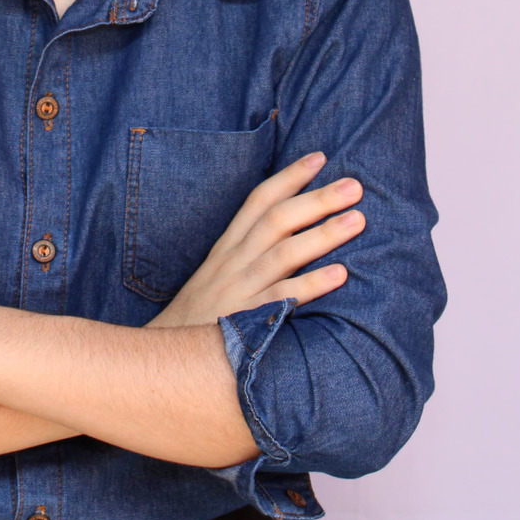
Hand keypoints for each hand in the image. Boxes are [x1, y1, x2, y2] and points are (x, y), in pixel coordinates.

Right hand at [146, 151, 363, 328]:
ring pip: (284, 253)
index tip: (320, 158)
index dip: (289, 178)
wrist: (162, 361)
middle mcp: (232, 263)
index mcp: (226, 249)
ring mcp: (239, 291)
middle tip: (355, 186)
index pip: (258, 202)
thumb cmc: (196, 321)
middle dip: (317, 199)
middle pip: (277, 220)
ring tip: (358, 220)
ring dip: (323, 234)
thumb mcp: (213, 278)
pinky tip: (341, 274)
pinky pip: (282, 298)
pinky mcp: (245, 321)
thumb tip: (283, 236)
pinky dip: (312, 284)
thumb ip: (244, 255)